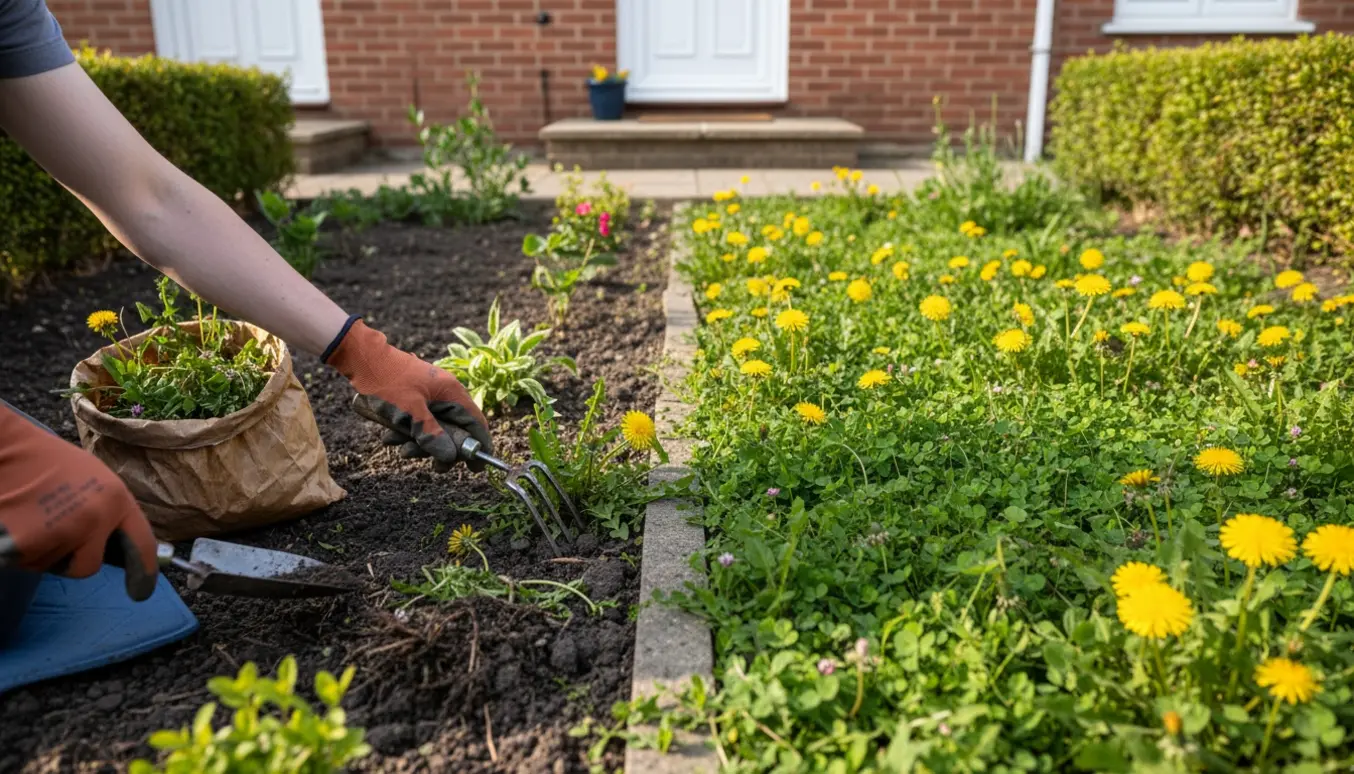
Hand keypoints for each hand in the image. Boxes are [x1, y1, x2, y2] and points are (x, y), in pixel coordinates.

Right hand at [0, 405, 158, 600]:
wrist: (4, 448)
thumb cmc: (42, 460)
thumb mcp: (91, 479)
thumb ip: (106, 510)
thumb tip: (114, 541)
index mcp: (116, 498)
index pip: (141, 544)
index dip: (144, 571)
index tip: (141, 591)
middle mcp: (96, 518)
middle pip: (88, 566)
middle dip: (69, 558)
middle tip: (49, 530)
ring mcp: (64, 531)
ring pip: (52, 565)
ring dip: (40, 551)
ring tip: (29, 516)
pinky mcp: (29, 543)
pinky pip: (26, 562)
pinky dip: (16, 551)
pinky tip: (13, 522)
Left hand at [325, 319, 492, 471]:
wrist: (361, 357)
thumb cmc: (386, 380)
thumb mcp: (409, 411)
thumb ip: (431, 434)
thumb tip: (450, 457)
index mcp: (452, 392)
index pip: (476, 422)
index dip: (479, 446)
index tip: (476, 468)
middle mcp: (446, 393)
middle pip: (455, 429)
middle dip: (442, 449)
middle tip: (434, 467)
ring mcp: (431, 395)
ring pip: (435, 427)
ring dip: (420, 442)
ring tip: (399, 447)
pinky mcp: (416, 398)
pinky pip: (420, 421)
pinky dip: (408, 432)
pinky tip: (390, 437)